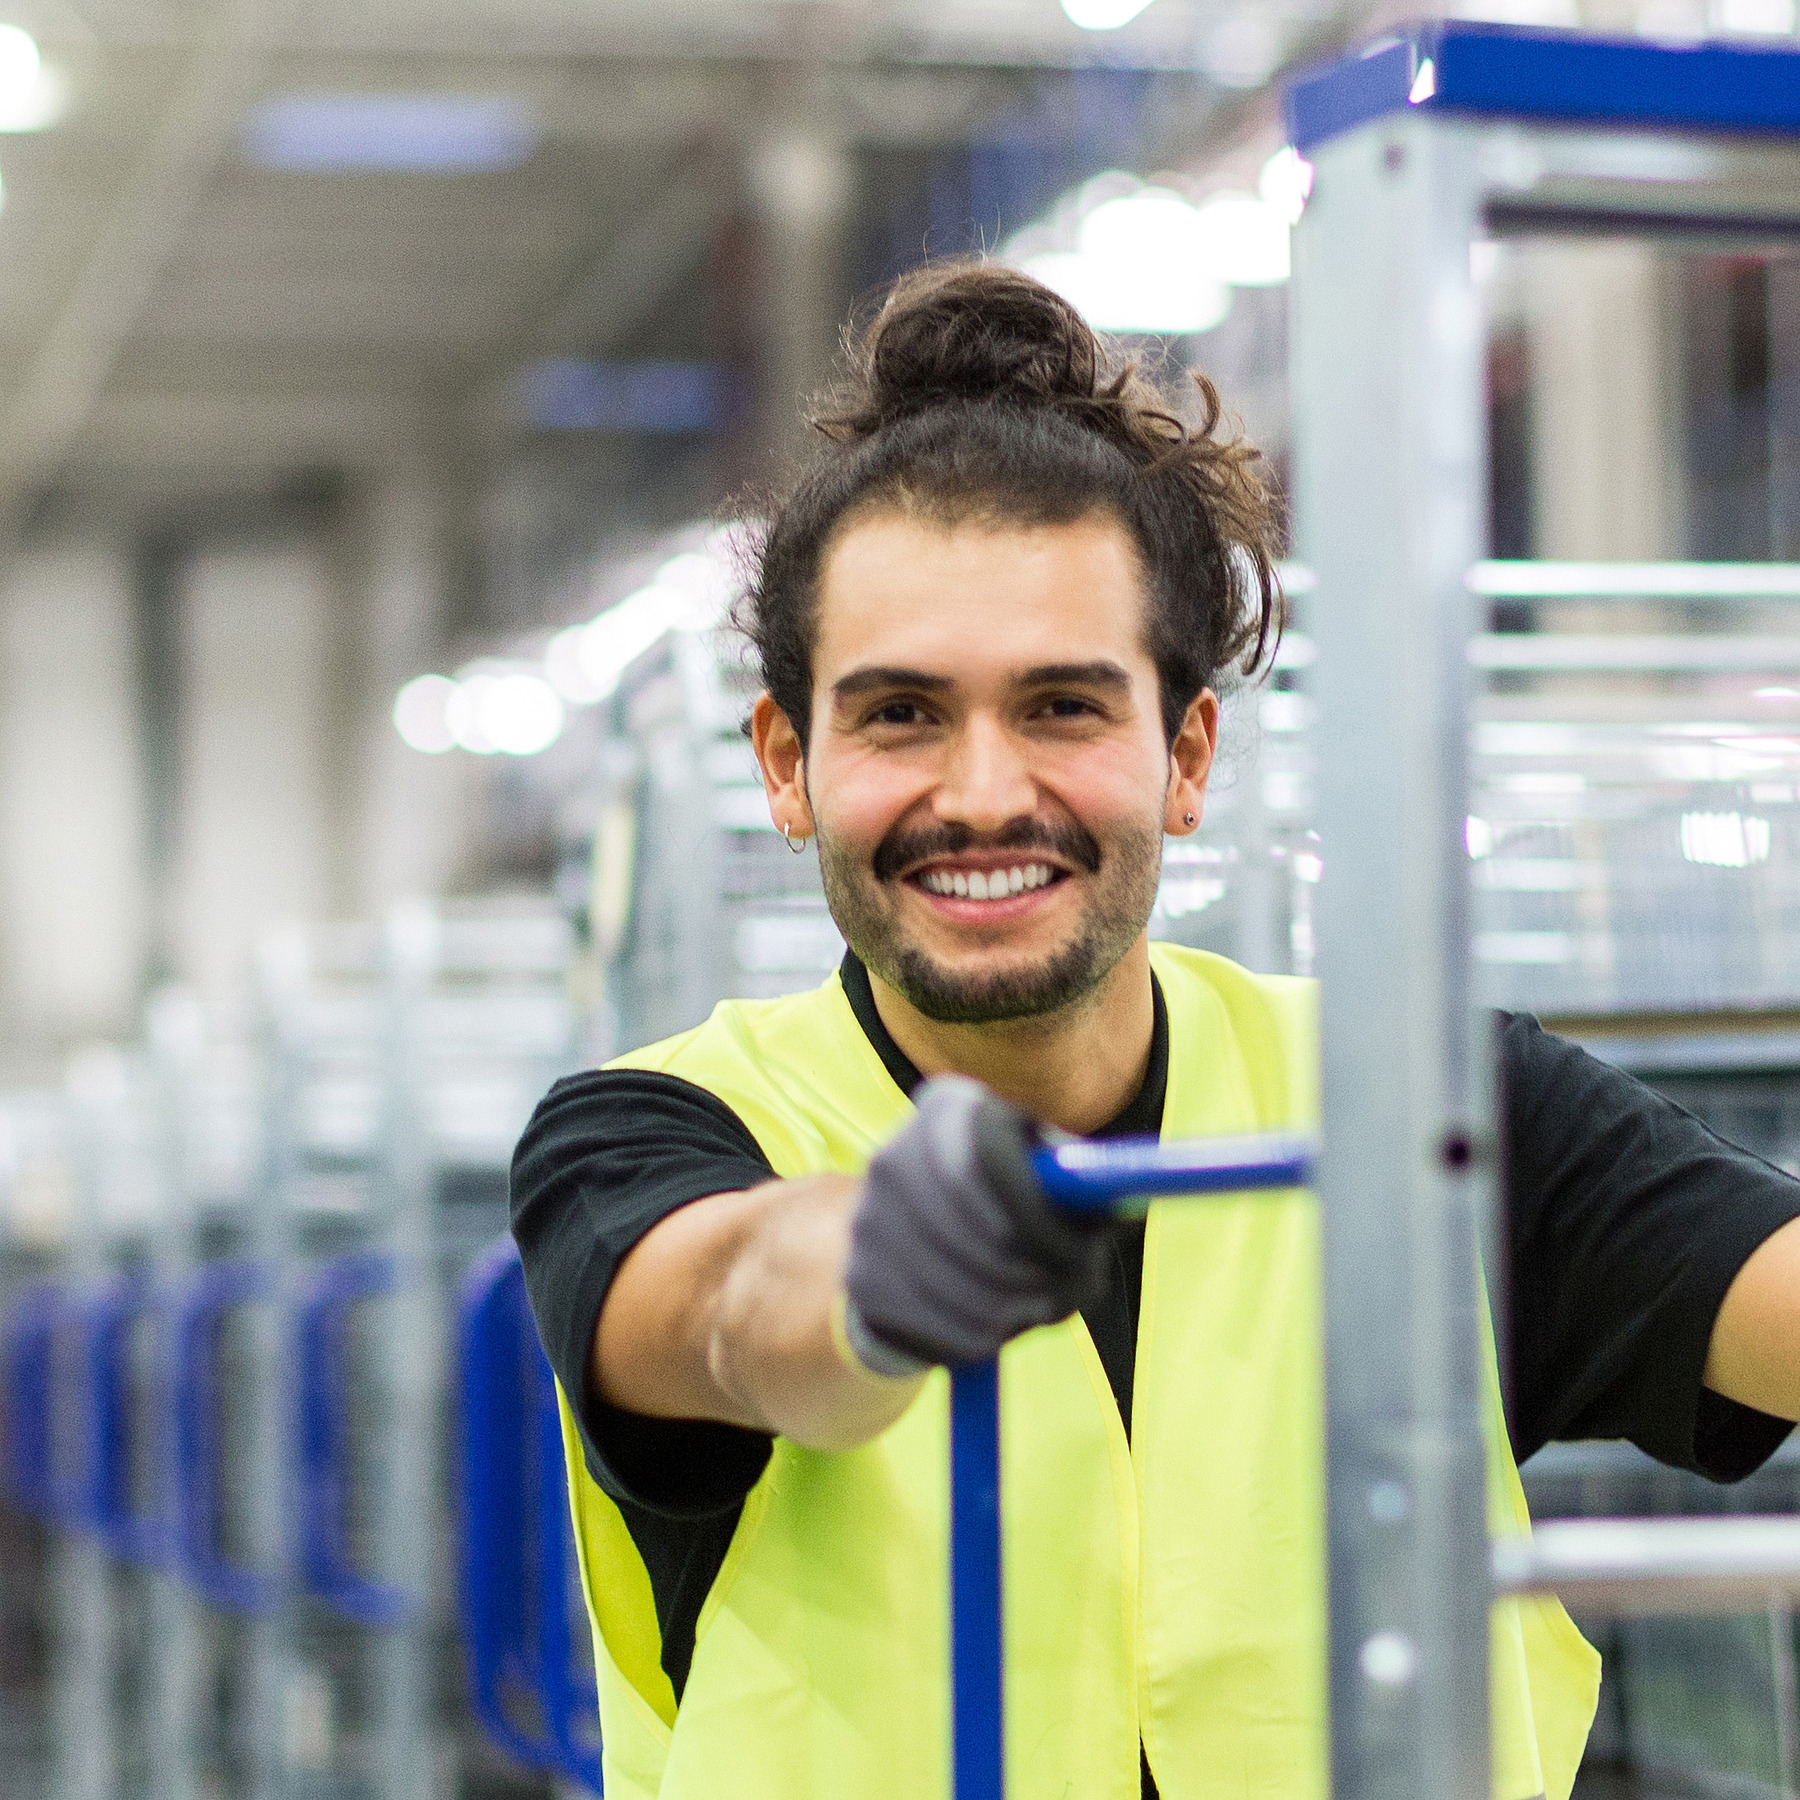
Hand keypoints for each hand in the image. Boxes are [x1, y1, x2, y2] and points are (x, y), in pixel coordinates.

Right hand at [841, 1075, 1110, 1373]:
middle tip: (1072, 1292)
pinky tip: (995, 1324)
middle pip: (983, 1232)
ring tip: (1038, 1307)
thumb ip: (1080, 1177)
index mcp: (947, 1109)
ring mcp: (868, 1220)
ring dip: (1020, 1312)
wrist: (910, 1237)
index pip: (995, 1160)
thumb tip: (1119, 1201)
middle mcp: (893, 1156)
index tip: (1083, 1253)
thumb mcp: (1042, 1167)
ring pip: (969, 1291)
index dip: (1045, 1217)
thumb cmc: (1005, 1196)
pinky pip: (943, 1329)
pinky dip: (983, 1339)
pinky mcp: (860, 1280)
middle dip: (1041, 1273)